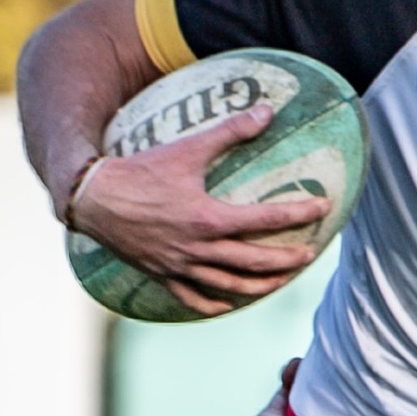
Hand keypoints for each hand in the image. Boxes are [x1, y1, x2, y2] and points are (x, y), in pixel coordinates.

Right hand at [72, 103, 329, 316]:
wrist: (93, 198)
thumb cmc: (140, 169)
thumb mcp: (187, 147)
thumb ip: (230, 131)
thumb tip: (267, 111)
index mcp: (208, 218)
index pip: (265, 220)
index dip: (298, 213)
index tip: (323, 208)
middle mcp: (198, 248)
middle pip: (254, 262)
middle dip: (286, 260)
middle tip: (310, 255)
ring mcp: (179, 266)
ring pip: (230, 286)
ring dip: (260, 286)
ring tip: (281, 281)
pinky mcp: (162, 275)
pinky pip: (193, 299)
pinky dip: (214, 304)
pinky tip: (230, 304)